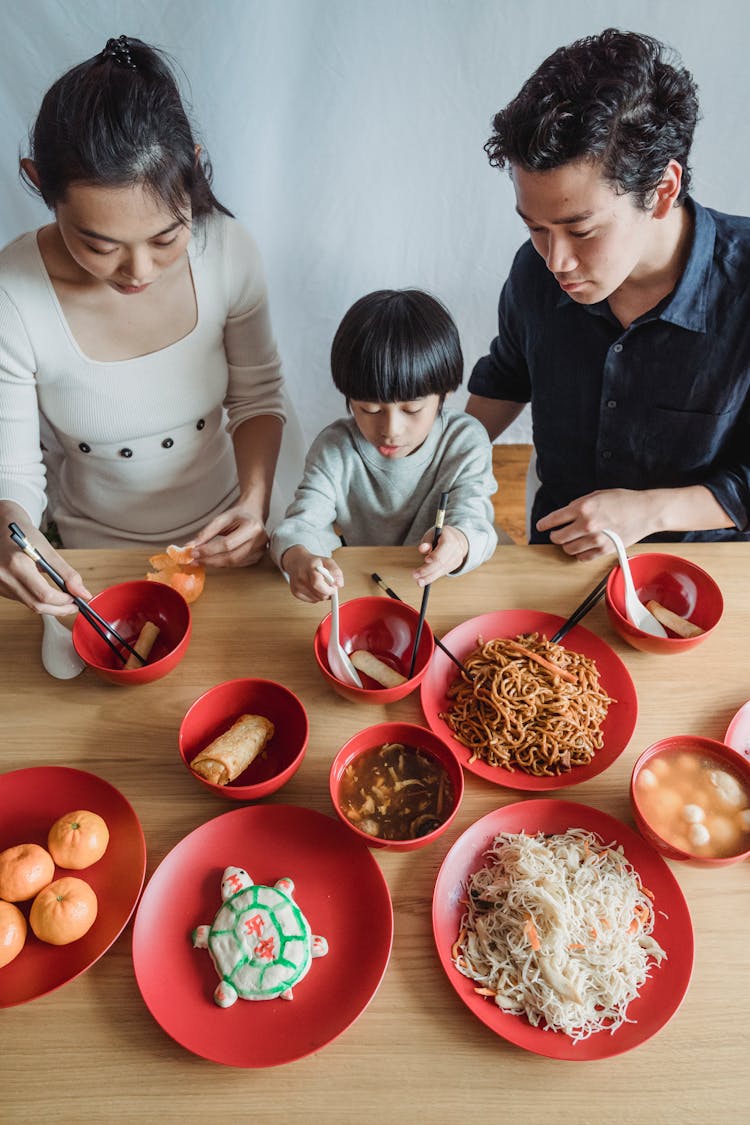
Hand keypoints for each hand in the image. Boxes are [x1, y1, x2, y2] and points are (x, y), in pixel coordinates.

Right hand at [0, 502, 91, 614]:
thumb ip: (67, 573)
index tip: (76, 599)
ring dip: (49, 607)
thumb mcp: (48, 550)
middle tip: (74, 606)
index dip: (63, 601)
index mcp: (18, 564)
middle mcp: (5, 577)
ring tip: (64, 600)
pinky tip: (47, 595)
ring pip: (30, 605)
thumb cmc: (26, 535)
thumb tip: (83, 593)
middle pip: (37, 605)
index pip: (44, 594)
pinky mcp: (0, 588)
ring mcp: (0, 584)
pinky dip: (37, 600)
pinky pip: (23, 600)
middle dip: (59, 609)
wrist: (3, 527)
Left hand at [188, 503, 268, 567]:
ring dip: (216, 564)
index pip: (227, 544)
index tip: (194, 552)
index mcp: (252, 527)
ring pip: (234, 563)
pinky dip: (224, 563)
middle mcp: (259, 541)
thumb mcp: (222, 518)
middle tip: (196, 560)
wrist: (254, 513)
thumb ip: (207, 532)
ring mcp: (260, 551)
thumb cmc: (239, 515)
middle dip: (211, 560)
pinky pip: (238, 565)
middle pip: (231, 557)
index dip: (209, 550)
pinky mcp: (257, 557)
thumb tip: (192, 545)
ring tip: (202, 560)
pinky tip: (215, 560)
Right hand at [280, 546, 343, 602]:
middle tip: (329, 587)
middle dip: (328, 593)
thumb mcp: (327, 561)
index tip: (334, 589)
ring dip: (322, 595)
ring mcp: (297, 585)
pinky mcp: (295, 592)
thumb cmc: (313, 562)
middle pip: (319, 594)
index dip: (328, 589)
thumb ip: (336, 572)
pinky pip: (311, 600)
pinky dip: (316, 597)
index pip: (317, 583)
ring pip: (316, 599)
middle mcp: (302, 576)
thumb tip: (339, 584)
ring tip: (321, 586)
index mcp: (310, 567)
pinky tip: (314, 588)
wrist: (296, 561)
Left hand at [412, 524, 468, 585]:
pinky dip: (434, 576)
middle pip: (442, 562)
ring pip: (443, 570)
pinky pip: (444, 572)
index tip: (425, 560)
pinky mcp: (455, 565)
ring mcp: (457, 558)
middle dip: (428, 570)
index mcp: (450, 539)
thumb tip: (422, 549)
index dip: (435, 556)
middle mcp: (456, 549)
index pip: (443, 550)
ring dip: (430, 577)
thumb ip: (426, 542)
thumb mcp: (432, 535)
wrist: (456, 538)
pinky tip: (425, 579)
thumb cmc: (440, 536)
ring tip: (419, 581)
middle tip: (415, 575)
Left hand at [536, 489, 658, 560]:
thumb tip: (565, 514)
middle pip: (558, 537)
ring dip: (568, 545)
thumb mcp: (597, 495)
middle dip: (555, 535)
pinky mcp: (604, 550)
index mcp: (583, 507)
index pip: (554, 519)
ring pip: (568, 549)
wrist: (646, 511)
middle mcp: (587, 524)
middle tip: (558, 534)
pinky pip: (582, 558)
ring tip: (573, 540)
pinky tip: (584, 547)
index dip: (544, 524)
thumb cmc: (624, 500)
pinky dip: (580, 554)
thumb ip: (579, 504)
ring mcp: (595, 539)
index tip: (541, 526)